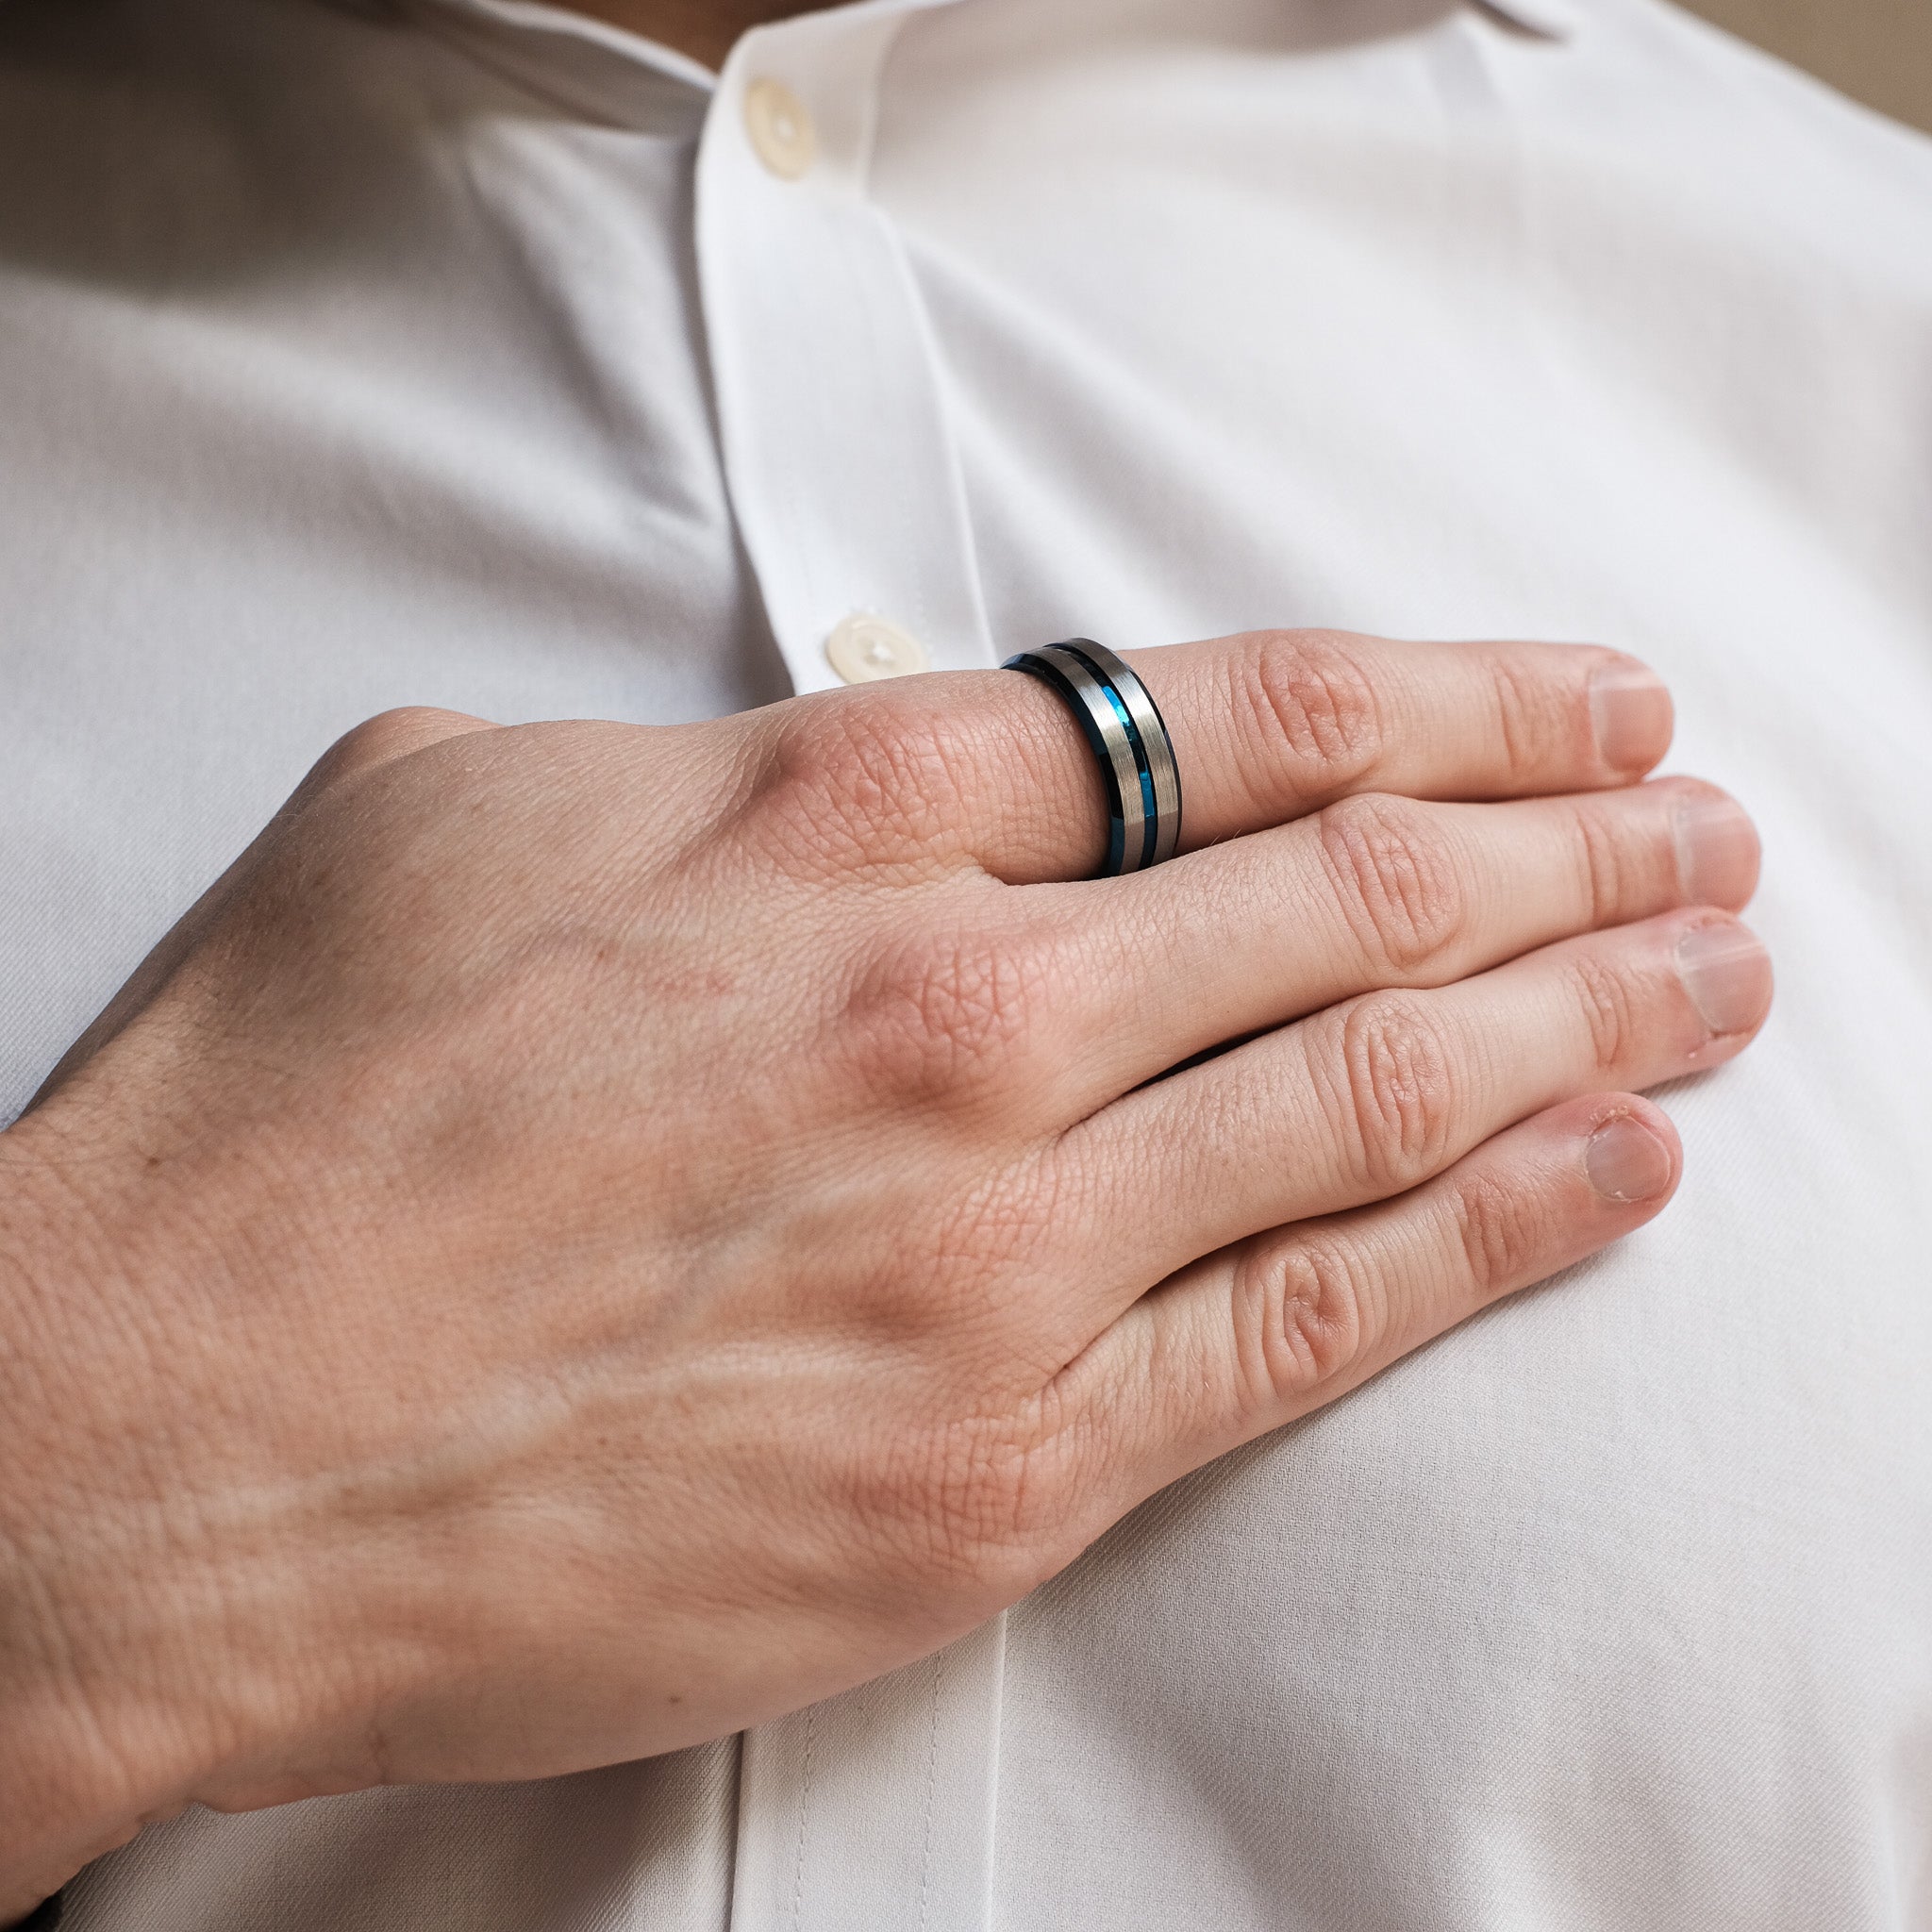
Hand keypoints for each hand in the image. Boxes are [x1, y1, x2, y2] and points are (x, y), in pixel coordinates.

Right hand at [0, 629, 1767, 1911]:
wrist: (155, 1441)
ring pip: (1384, 1090)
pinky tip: (1622, 1168)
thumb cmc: (282, 1126)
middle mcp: (955, 1008)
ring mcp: (999, 1244)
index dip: (1452, 698)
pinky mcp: (1003, 1463)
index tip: (1578, 704)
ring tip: (1716, 971)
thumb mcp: (464, 816)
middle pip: (1362, 891)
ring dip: (1585, 1015)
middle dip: (1572, 844)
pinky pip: (1315, 1320)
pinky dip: (1495, 1233)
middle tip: (1698, 831)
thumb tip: (855, 777)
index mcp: (825, 821)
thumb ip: (714, 780)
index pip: (1234, 719)